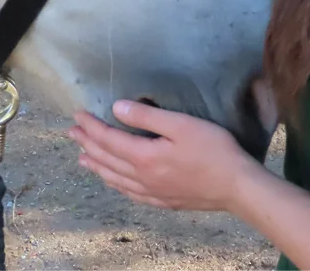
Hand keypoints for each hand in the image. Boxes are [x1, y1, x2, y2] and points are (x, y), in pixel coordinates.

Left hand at [68, 100, 263, 212]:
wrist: (236, 186)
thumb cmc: (214, 150)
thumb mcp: (182, 125)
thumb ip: (148, 116)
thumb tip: (116, 108)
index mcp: (145, 156)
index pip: (109, 139)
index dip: (91, 126)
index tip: (77, 114)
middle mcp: (143, 177)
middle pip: (107, 159)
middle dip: (87, 144)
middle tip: (72, 133)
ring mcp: (152, 192)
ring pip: (115, 179)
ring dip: (96, 166)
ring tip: (82, 159)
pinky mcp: (164, 201)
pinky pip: (130, 193)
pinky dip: (116, 185)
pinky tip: (114, 183)